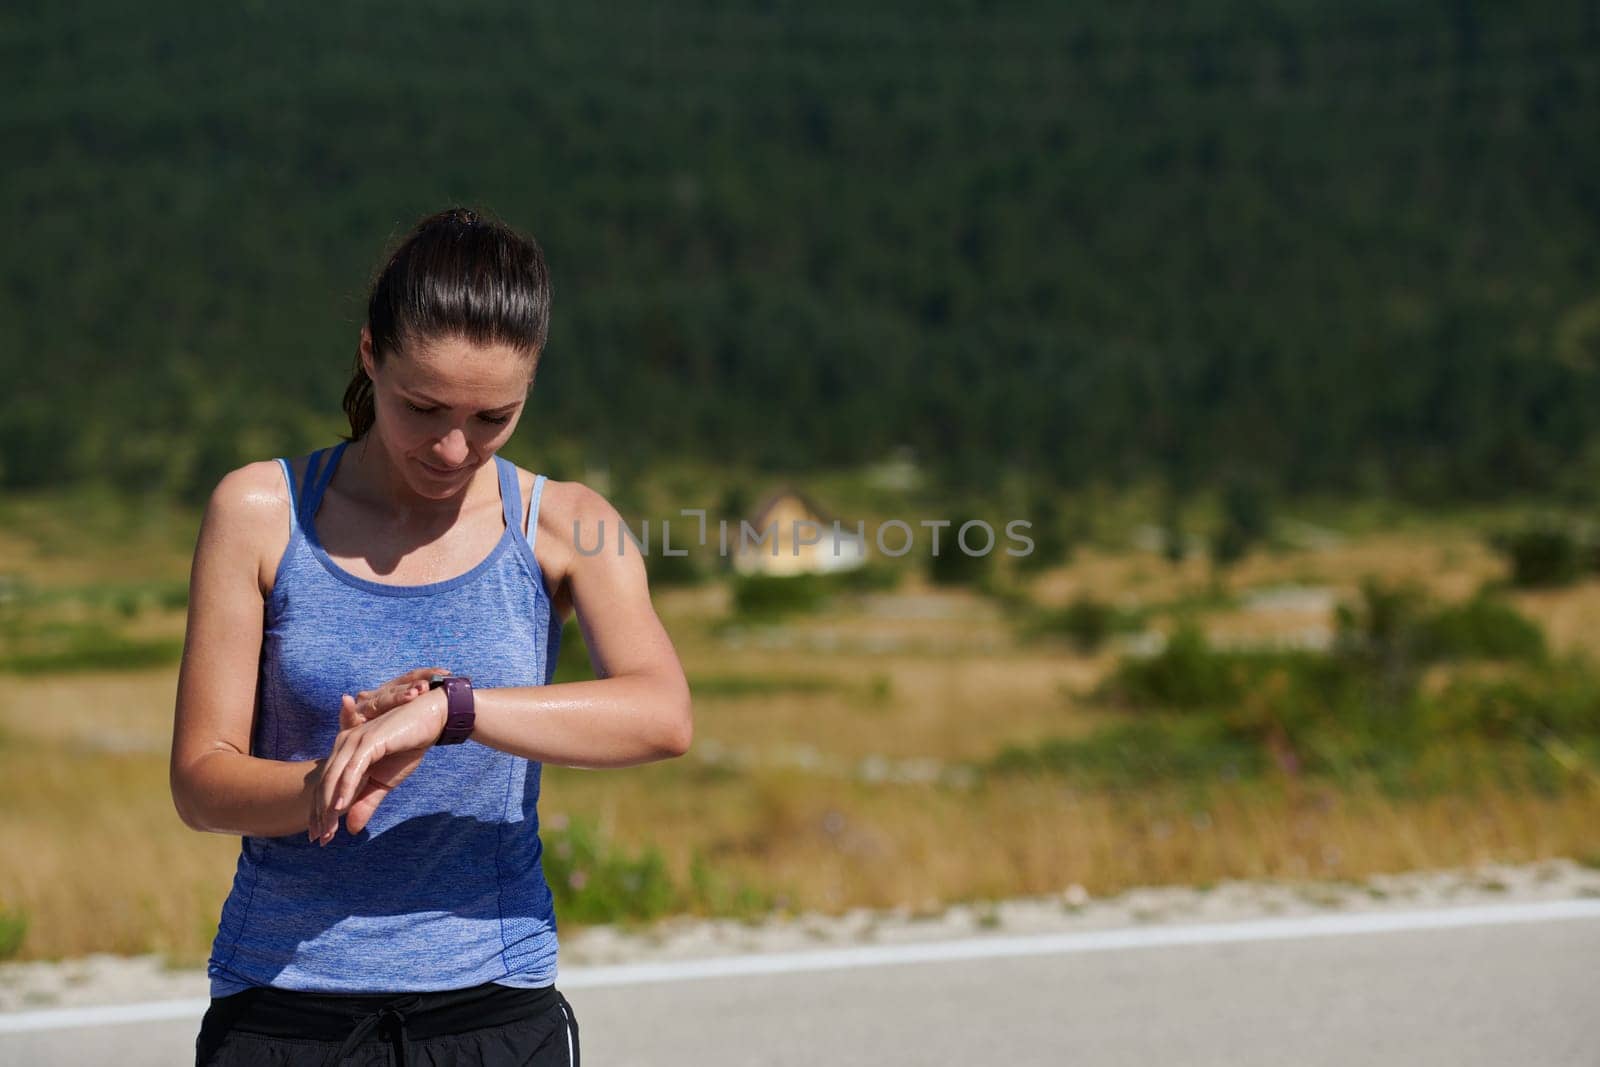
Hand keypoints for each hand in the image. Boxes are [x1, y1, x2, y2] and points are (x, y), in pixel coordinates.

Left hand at [308, 666, 448, 844]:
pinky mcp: (369, 740)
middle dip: (320, 814)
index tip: (318, 836)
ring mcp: (355, 741)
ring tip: (328, 831)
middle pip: (325, 783)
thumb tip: (351, 829)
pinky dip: (345, 789)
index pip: (326, 785)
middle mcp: (344, 743)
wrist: (431, 719)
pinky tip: (340, 808)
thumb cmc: (408, 746)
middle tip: (320, 840)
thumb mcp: (386, 782)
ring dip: (329, 807)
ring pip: (335, 778)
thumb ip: (367, 801)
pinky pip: (353, 768)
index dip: (319, 811)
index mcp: (345, 751)